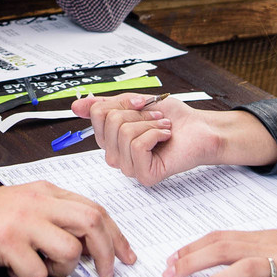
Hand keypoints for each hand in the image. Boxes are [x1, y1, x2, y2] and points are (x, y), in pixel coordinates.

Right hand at [0, 181, 135, 276]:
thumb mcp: (26, 207)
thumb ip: (56, 218)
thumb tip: (92, 247)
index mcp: (46, 192)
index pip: (95, 209)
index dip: (116, 236)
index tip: (126, 257)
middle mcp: (38, 202)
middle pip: (91, 222)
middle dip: (106, 252)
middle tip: (105, 273)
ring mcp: (22, 221)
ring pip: (69, 249)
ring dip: (64, 268)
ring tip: (44, 268)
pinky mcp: (6, 241)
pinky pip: (37, 271)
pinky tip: (15, 270)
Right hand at [72, 94, 276, 185]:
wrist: (200, 128)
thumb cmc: (172, 117)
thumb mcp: (134, 103)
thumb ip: (105, 105)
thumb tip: (76, 106)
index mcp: (110, 140)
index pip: (97, 113)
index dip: (122, 102)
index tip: (142, 103)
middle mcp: (115, 156)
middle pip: (110, 121)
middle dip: (138, 113)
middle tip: (157, 118)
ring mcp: (129, 168)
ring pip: (124, 133)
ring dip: (150, 123)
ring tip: (164, 127)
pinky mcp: (144, 175)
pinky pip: (137, 145)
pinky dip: (155, 133)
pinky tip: (166, 137)